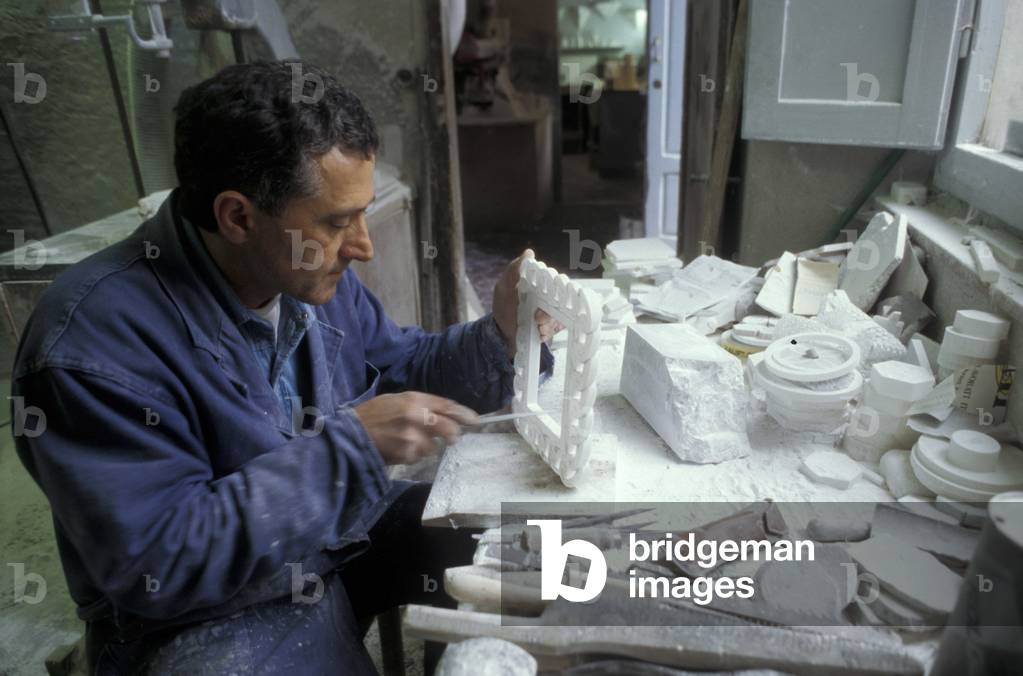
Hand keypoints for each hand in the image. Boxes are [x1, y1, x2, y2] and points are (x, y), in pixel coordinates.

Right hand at [354, 392, 479, 464]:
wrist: (351, 434)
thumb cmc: (373, 414)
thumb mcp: (396, 400)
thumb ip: (421, 405)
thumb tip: (445, 414)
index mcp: (414, 400)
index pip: (447, 406)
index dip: (464, 414)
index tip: (475, 420)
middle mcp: (417, 417)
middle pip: (449, 428)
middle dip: (453, 434)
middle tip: (452, 437)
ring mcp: (412, 438)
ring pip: (434, 446)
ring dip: (426, 445)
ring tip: (407, 440)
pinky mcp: (407, 454)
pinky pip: (419, 456)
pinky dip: (413, 454)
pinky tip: (399, 448)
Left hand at [492, 249, 565, 355]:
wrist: (501, 333)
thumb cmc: (503, 307)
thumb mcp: (504, 287)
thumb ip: (514, 270)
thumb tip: (529, 253)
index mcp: (537, 288)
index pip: (556, 285)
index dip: (555, 290)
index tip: (547, 297)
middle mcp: (545, 300)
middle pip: (560, 303)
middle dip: (549, 312)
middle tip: (537, 317)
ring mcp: (547, 315)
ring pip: (557, 317)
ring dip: (547, 324)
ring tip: (536, 326)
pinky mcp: (547, 329)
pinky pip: (554, 330)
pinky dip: (546, 332)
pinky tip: (537, 333)